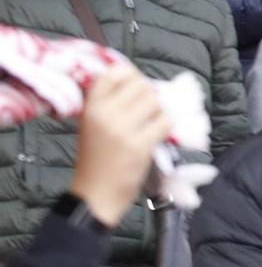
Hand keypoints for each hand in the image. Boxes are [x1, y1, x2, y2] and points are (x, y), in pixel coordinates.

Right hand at [71, 64, 170, 227]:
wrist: (95, 194)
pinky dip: (166, 128)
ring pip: (156, 102)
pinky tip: (157, 137)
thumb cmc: (97, 158)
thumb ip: (109, 102)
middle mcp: (104, 113)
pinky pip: (165, 122)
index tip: (135, 86)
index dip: (132, 75)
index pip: (115, 72)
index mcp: (90, 106)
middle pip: (142, 85)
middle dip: (150, 96)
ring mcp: (122, 129)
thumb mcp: (93, 124)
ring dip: (160, 112)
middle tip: (146, 112)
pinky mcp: (139, 145)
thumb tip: (140, 80)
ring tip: (150, 125)